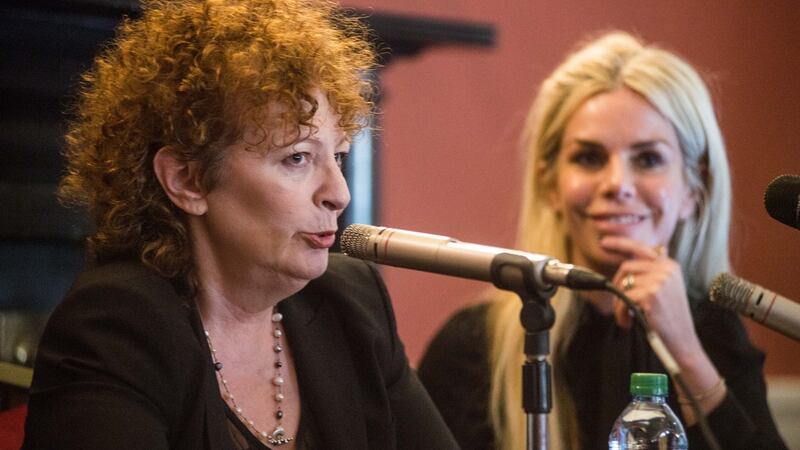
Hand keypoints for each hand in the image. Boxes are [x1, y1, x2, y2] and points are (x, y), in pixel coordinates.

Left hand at [600, 236, 700, 358]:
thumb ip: (653, 271)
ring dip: (619, 303)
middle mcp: (666, 269)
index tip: (603, 243)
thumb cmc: (669, 317)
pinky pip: (623, 299)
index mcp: (669, 265)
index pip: (640, 248)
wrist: (682, 340)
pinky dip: (620, 313)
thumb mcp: (667, 288)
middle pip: (627, 266)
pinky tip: (627, 322)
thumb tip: (637, 257)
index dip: (620, 243)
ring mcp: (659, 281)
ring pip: (623, 284)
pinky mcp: (651, 294)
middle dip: (618, 284)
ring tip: (625, 316)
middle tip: (619, 302)